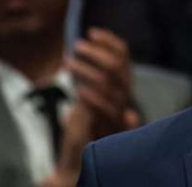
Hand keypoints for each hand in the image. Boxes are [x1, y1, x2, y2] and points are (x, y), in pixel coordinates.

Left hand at [40, 28, 141, 186]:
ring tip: (67, 64)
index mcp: (121, 83)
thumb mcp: (88, 94)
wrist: (84, 160)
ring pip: (109, 81)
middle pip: (118, 64)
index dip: (109, 40)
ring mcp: (118, 109)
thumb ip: (90, 75)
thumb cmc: (85, 124)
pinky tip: (78, 91)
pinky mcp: (109, 126)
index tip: (91, 31)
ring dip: (87, 69)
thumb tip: (84, 48)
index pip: (123, 53)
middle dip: (97, 51)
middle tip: (76, 46)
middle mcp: (124, 93)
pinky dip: (93, 96)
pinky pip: (106, 107)